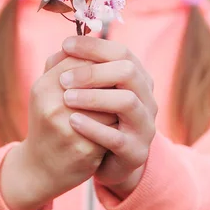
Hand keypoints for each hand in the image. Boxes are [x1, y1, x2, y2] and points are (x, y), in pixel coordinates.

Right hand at [0, 52, 116, 209]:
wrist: (40, 169)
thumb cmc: (48, 122)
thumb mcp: (47, 91)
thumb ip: (62, 63)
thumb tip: (86, 38)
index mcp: (44, 86)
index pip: (83, 59)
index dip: (101, 63)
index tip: (109, 70)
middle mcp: (53, 104)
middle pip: (101, 79)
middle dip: (113, 83)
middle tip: (119, 88)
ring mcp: (68, 127)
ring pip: (112, 103)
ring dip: (118, 106)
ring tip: (115, 111)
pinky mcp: (84, 149)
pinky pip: (113, 129)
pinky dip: (116, 128)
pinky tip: (112, 131)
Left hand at [59, 36, 156, 199]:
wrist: (102, 164)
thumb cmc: (92, 120)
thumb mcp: (86, 92)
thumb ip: (76, 70)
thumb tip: (64, 47)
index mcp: (137, 79)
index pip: (122, 52)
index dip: (94, 46)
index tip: (66, 45)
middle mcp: (146, 99)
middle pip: (128, 72)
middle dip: (93, 72)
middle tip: (63, 79)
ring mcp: (144, 126)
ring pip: (127, 102)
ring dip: (94, 97)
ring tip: (67, 98)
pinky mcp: (136, 152)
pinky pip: (117, 137)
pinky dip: (93, 127)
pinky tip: (73, 121)